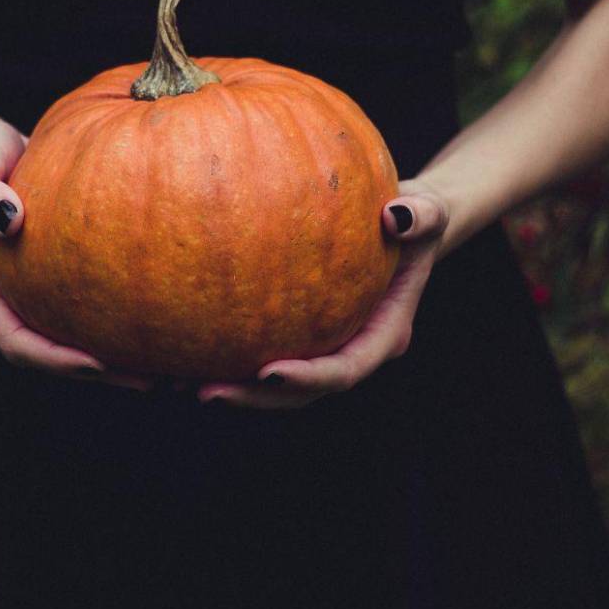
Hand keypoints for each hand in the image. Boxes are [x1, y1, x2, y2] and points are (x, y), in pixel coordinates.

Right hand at [0, 113, 154, 391]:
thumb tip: (10, 220)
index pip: (15, 341)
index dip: (54, 360)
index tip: (97, 363)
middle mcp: (0, 301)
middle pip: (46, 355)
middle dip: (95, 372)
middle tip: (150, 380)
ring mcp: (24, 295)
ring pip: (66, 342)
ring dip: (111, 360)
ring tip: (165, 367)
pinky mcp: (48, 282)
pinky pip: (81, 313)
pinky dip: (113, 325)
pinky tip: (157, 323)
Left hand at [195, 178, 449, 408]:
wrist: (402, 225)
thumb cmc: (414, 215)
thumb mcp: (428, 209)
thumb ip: (420, 215)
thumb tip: (396, 216)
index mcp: (384, 334)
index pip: (345, 370)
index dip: (309, 379)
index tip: (268, 373)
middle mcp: (351, 349)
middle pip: (302, 393)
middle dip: (255, 398)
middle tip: (205, 393)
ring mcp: (324, 345)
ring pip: (276, 384)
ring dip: (234, 388)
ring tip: (180, 382)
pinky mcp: (299, 332)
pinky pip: (261, 348)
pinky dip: (226, 354)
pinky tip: (182, 345)